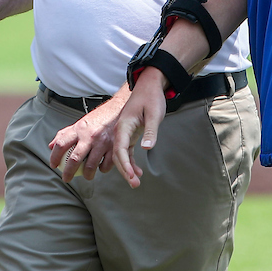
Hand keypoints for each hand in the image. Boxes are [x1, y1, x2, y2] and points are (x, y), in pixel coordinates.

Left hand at [47, 87, 128, 182]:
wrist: (119, 109)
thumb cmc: (99, 118)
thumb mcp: (81, 123)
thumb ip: (65, 133)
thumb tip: (51, 146)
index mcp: (79, 129)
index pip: (61, 144)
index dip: (54, 157)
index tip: (53, 165)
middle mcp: (89, 136)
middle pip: (74, 159)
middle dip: (68, 172)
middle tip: (66, 178)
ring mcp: (102, 142)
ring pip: (90, 166)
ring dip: (87, 175)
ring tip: (87, 175)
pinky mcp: (114, 148)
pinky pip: (106, 165)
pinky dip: (102, 169)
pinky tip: (101, 167)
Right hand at [111, 69, 167, 188]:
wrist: (149, 86)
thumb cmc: (151, 98)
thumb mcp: (154, 114)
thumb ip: (150, 131)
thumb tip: (146, 148)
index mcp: (123, 125)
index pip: (120, 149)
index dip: (124, 164)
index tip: (131, 176)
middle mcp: (120, 130)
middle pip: (118, 155)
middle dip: (125, 171)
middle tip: (135, 184)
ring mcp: (123, 133)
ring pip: (121, 155)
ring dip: (127, 169)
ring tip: (135, 182)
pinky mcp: (129, 134)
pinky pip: (126, 151)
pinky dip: (130, 162)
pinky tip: (137, 171)